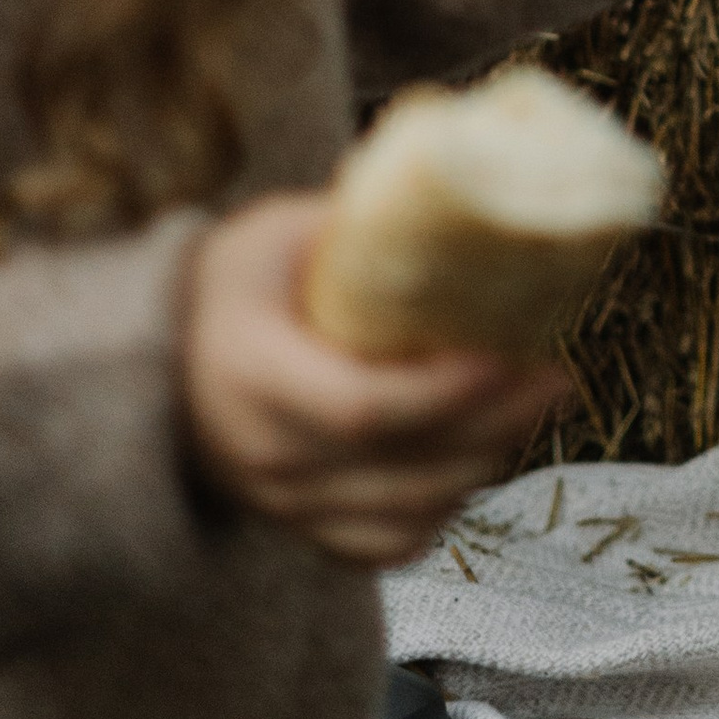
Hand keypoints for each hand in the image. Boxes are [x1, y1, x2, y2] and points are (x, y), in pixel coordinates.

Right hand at [181, 195, 567, 570]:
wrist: (161, 366)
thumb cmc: (236, 283)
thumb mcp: (277, 231)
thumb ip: (356, 218)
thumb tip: (457, 174)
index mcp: (252, 373)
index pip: (360, 407)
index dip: (445, 393)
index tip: (510, 356)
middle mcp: (264, 455)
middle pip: (404, 466)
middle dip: (497, 426)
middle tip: (557, 378)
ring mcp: (283, 505)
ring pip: (410, 511)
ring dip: (485, 464)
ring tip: (532, 408)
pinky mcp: (304, 531)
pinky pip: (391, 544)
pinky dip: (445, 509)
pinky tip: (478, 458)